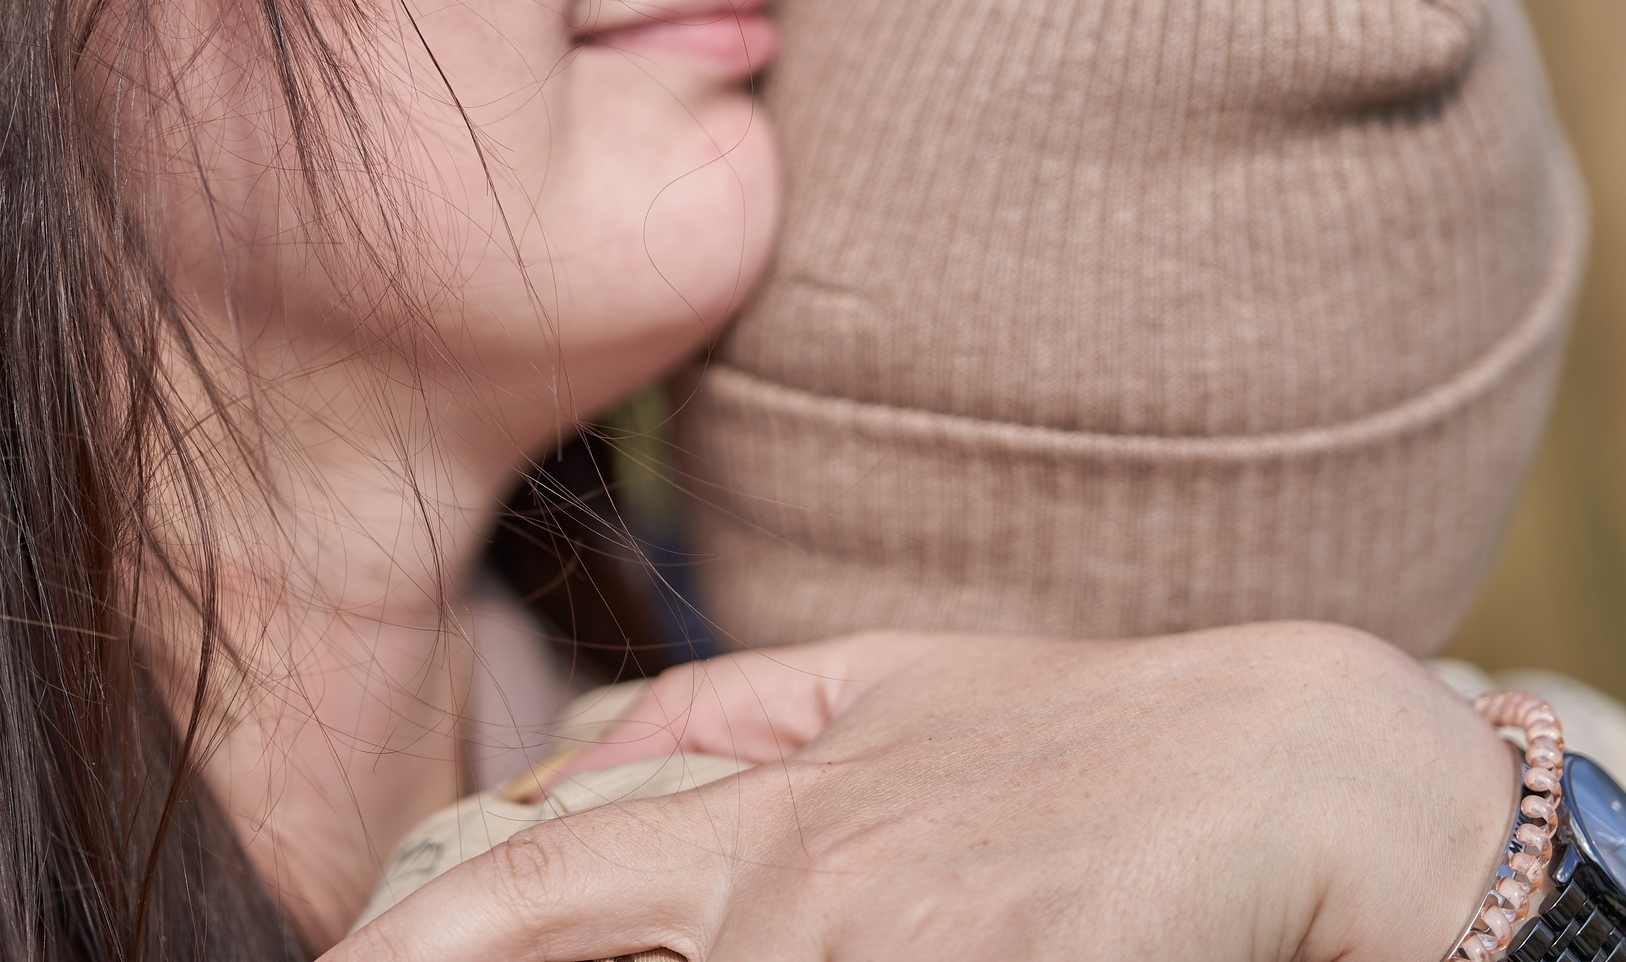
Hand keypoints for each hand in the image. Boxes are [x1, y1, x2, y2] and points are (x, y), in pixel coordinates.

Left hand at [329, 621, 1522, 961]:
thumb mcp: (884, 691)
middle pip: (554, 942)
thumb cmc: (1078, 742)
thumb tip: (558, 765)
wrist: (1288, 771)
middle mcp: (789, 884)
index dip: (404, 942)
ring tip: (557, 951)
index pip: (521, 880)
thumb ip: (714, 720)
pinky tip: (808, 953)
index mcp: (760, 800)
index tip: (336, 960)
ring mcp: (874, 944)